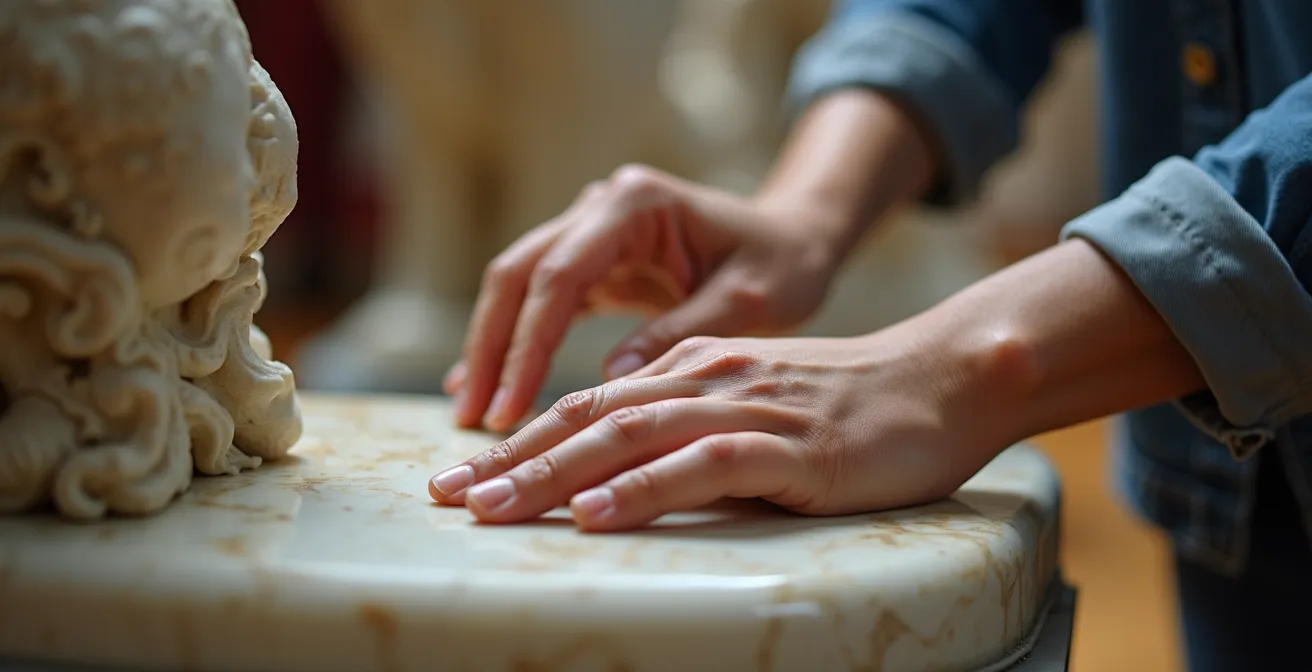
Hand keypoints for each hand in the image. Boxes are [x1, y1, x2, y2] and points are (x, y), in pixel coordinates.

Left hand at [428, 327, 1011, 530]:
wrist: (940, 382)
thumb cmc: (847, 409)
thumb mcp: (754, 410)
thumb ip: (692, 430)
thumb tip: (625, 474)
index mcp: (692, 369)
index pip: (588, 405)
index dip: (519, 441)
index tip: (463, 477)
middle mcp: (706, 379)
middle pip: (589, 419)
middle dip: (511, 459)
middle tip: (446, 497)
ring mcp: (746, 408)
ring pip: (631, 437)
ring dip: (554, 474)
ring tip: (492, 508)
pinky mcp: (790, 446)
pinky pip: (705, 466)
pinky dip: (645, 490)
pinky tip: (598, 514)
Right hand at [445, 164, 846, 432]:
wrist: (795, 239)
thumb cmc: (783, 264)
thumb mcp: (748, 302)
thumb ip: (680, 333)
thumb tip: (608, 383)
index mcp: (636, 205)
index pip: (559, 276)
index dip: (528, 345)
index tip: (511, 408)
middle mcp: (602, 206)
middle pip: (519, 274)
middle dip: (490, 347)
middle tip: (471, 418)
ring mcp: (592, 229)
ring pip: (518, 286)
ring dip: (494, 348)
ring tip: (471, 413)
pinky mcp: (594, 260)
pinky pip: (541, 301)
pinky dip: (517, 343)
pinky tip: (492, 387)